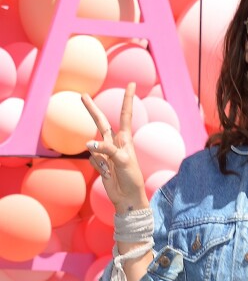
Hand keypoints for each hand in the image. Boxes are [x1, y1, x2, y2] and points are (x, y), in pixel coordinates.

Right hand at [82, 82, 148, 213]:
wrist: (127, 196)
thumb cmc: (131, 177)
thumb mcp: (123, 161)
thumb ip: (107, 150)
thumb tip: (89, 144)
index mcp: (126, 138)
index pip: (125, 114)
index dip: (128, 99)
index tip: (131, 84)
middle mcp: (115, 142)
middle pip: (100, 121)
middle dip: (92, 109)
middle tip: (83, 95)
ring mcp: (105, 152)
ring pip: (93, 146)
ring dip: (100, 158)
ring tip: (111, 170)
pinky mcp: (99, 162)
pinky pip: (92, 160)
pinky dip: (98, 167)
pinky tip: (107, 174)